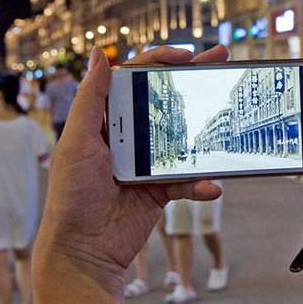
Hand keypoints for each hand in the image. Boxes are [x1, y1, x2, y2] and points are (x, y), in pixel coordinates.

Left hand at [33, 44, 228, 303]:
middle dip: (194, 80)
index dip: (160, 61)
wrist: (83, 250)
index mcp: (106, 120)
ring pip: (183, 137)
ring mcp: (147, 163)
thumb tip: (98, 53)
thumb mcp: (77, 141)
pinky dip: (201, 183)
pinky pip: (188, 180)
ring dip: (206, 129)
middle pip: (166, 100)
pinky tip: (211, 186)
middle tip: (222, 60)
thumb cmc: (72, 194)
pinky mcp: (161, 189)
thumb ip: (90, 98)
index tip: (186, 56)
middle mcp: (128, 137)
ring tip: (229, 116)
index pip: (135, 78)